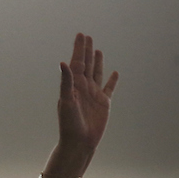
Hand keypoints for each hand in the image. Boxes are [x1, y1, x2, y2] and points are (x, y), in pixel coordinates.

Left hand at [58, 33, 118, 150]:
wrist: (79, 142)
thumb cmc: (69, 123)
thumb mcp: (66, 100)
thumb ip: (66, 82)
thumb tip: (63, 62)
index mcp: (73, 85)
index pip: (77, 62)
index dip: (78, 49)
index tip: (81, 35)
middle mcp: (83, 88)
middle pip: (86, 64)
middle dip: (86, 51)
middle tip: (87, 37)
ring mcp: (93, 95)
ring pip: (96, 73)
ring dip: (97, 62)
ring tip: (97, 50)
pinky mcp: (104, 104)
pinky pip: (109, 88)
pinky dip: (112, 81)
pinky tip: (115, 73)